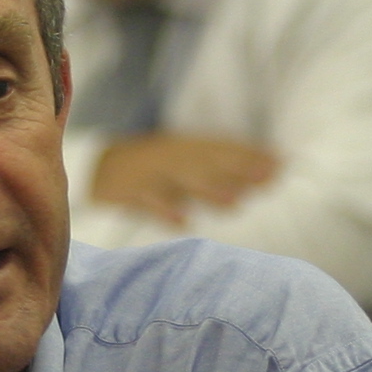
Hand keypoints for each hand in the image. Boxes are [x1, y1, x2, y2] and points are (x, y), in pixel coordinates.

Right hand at [89, 131, 280, 225]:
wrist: (90, 167)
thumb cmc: (148, 172)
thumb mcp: (183, 164)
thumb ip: (220, 172)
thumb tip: (268, 175)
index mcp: (183, 148)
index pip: (221, 149)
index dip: (250, 155)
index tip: (281, 165)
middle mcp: (167, 157)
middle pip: (206, 163)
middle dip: (239, 170)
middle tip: (269, 180)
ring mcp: (144, 173)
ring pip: (179, 180)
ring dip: (207, 191)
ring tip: (236, 204)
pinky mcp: (122, 191)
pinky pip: (144, 201)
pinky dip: (162, 210)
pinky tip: (183, 222)